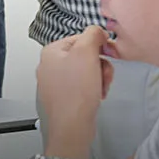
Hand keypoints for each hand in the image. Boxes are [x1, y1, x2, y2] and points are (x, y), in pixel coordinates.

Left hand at [35, 26, 114, 144]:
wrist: (72, 127)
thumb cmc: (76, 93)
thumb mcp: (87, 53)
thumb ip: (93, 34)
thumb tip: (97, 31)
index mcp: (52, 51)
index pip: (82, 38)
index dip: (99, 45)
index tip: (109, 53)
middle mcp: (50, 66)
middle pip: (85, 55)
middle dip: (100, 65)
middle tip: (103, 75)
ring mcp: (55, 83)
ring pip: (86, 71)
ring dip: (99, 77)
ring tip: (100, 88)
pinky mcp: (64, 97)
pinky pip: (83, 86)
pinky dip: (93, 89)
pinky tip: (96, 96)